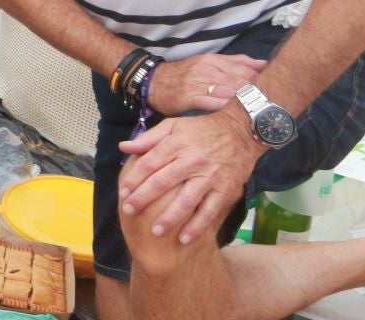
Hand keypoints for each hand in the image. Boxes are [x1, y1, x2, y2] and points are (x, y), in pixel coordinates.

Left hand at [118, 107, 264, 243]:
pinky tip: (184, 239)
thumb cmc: (202, 129)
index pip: (150, 163)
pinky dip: (198, 226)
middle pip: (163, 182)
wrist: (241, 132)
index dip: (135, 179)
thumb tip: (123, 147)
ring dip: (170, 218)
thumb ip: (148, 138)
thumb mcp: (173, 125)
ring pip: (187, 200)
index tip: (123, 192)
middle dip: (144, 198)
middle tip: (129, 211)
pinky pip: (210, 211)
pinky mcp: (225, 190)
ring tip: (155, 231)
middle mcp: (191, 161)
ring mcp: (209, 177)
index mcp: (176, 144)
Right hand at [146, 52, 265, 116]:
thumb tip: (263, 63)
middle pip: (240, 81)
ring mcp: (197, 83)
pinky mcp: (188, 97)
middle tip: (272, 106)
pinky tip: (235, 113)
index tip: (274, 92)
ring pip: (228, 90)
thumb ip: (236, 62)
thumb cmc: (185, 74)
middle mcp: (206, 69)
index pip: (246, 69)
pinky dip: (225, 106)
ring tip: (260, 112)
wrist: (153, 81)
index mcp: (213, 60)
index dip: (262, 81)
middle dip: (257, 93)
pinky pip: (211, 102)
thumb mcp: (209, 62)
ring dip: (245, 101)